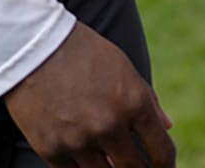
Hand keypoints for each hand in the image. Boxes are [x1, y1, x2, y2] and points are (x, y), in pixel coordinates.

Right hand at [4, 22, 174, 167]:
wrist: (36, 48)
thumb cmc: (86, 54)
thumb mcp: (124, 70)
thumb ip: (147, 101)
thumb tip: (167, 127)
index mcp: (134, 102)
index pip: (161, 150)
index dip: (166, 165)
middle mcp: (110, 125)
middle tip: (140, 167)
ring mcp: (80, 141)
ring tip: (114, 164)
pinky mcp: (52, 151)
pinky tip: (88, 164)